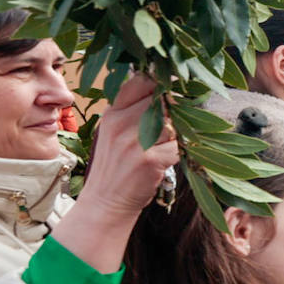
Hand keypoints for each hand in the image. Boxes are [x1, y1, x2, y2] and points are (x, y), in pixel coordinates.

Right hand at [82, 75, 180, 214]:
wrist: (105, 202)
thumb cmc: (116, 165)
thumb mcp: (114, 131)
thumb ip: (134, 110)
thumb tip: (167, 89)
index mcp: (113, 112)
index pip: (141, 81)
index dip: (163, 81)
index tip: (173, 87)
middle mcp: (121, 124)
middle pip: (163, 101)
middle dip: (176, 110)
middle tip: (177, 123)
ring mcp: (135, 142)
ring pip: (174, 123)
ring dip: (178, 134)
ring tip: (166, 146)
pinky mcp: (150, 161)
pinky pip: (179, 146)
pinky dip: (179, 153)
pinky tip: (166, 160)